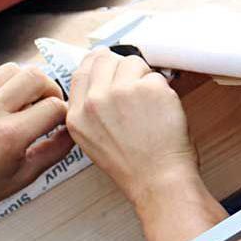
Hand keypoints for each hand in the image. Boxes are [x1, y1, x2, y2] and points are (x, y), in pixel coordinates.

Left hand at [0, 63, 73, 240]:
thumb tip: (73, 131)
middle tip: (45, 104)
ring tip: (21, 102)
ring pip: (11, 69)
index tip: (59, 120)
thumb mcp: (22, 178)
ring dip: (23, 83)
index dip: (63, 113)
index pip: (54, 107)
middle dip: (48, 89)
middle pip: (36, 76)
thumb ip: (54, 152)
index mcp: (10, 136)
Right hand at [66, 49, 225, 240]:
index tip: (108, 62)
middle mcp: (95, 101)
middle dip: (123, 68)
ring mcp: (121, 92)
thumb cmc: (134, 166)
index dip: (97, 63)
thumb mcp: (93, 139)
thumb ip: (91, 109)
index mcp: (78, 116)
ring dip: (144, 78)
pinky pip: (156, 75)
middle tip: (136, 86)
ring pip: (132, 62)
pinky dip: (163, 91)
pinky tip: (161, 113)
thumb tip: (101, 79)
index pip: (82, 71)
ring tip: (149, 107)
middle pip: (106, 59)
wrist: (158, 181)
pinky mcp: (147, 88)